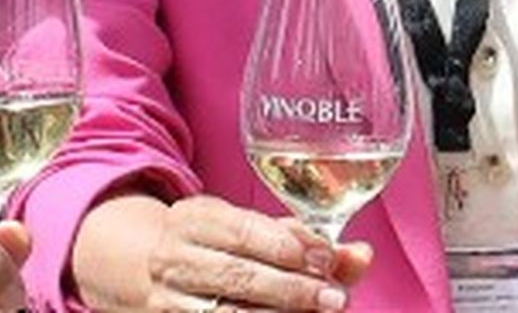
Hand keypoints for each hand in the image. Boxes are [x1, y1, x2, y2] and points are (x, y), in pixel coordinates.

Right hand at [142, 195, 370, 310]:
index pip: (241, 228)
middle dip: (292, 288)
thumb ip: (304, 241)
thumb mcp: (250, 230)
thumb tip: (361, 254)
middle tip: (335, 298)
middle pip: (238, 275)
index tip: (326, 256)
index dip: (286, 244)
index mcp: (193, 218)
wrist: (156, 273)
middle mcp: (174, 257)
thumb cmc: (219, 248)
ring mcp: (170, 299)